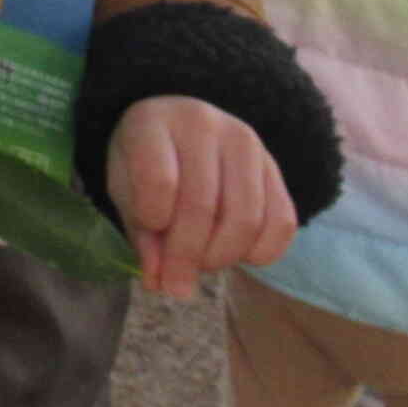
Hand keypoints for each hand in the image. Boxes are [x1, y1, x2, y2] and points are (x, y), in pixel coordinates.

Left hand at [106, 95, 295, 300]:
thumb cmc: (143, 163)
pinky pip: (282, 222)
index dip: (152, 219)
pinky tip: (236, 254)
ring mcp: (244, 141)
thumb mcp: (125, 191)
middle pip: (202, 205)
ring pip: (245, 218)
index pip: (157, 179)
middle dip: (187, 256)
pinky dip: (260, 253)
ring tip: (202, 263)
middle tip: (175, 282)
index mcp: (151, 122)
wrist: (177, 130)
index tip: (148, 233)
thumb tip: (163, 283)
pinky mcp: (273, 166)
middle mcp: (202, 124)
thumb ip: (141, 234)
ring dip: (222, 257)